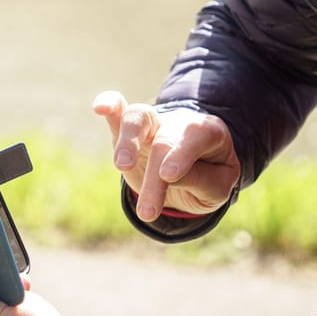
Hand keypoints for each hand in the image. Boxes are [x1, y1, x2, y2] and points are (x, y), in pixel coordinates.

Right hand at [92, 90, 240, 222]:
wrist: (192, 173)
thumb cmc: (208, 178)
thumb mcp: (217, 188)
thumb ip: (200, 180)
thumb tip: (168, 177)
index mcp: (208, 132)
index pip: (194, 136)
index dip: (181, 154)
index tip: (167, 176)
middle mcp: (179, 122)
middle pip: (165, 140)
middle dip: (155, 177)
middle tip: (148, 211)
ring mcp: (154, 123)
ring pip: (139, 118)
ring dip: (128, 142)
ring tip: (121, 166)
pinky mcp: (128, 131)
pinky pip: (119, 111)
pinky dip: (109, 105)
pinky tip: (99, 107)